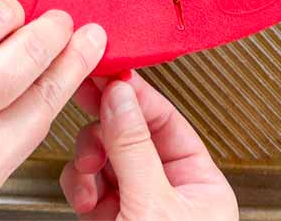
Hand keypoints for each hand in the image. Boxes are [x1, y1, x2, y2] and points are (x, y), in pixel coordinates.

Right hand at [60, 74, 236, 220]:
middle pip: (132, 136)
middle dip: (106, 125)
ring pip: (105, 160)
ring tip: (89, 166)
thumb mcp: (153, 204)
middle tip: (86, 94)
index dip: (137, 96)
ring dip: (89, 158)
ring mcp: (136, 206)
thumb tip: (121, 98)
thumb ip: (135, 150)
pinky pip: (89, 187)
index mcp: (201, 183)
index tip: (112, 74)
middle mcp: (169, 191)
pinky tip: (82, 194)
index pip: (168, 122)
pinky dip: (79, 185)